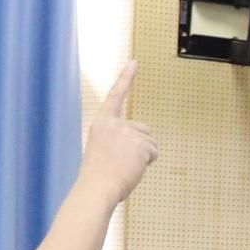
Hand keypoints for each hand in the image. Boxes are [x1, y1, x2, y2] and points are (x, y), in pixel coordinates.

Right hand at [82, 62, 159, 201]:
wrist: (96, 188)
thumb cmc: (97, 176)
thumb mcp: (102, 150)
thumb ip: (117, 141)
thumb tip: (142, 147)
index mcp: (101, 123)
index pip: (115, 96)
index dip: (126, 78)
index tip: (135, 62)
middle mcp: (114, 123)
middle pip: (143, 129)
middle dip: (140, 146)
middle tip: (121, 162)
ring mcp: (127, 131)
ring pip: (150, 142)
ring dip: (143, 156)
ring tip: (124, 166)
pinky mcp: (140, 143)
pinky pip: (154, 152)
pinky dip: (147, 162)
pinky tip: (132, 168)